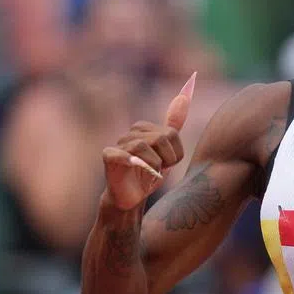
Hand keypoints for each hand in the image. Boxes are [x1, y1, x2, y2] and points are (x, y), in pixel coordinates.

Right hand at [101, 73, 195, 211]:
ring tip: (151, 173)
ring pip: (145, 146)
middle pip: (161, 138)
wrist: (131, 197)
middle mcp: (130, 133)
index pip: (172, 133)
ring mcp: (118, 144)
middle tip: (159, 170)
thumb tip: (184, 96)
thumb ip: (174, 125)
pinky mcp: (109, 157)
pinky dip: (133, 161)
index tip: (169, 165)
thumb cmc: (149, 173)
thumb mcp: (167, 150)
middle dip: (167, 159)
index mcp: (144, 128)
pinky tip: (137, 167)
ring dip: (154, 165)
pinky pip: (123, 154)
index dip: (176, 154)